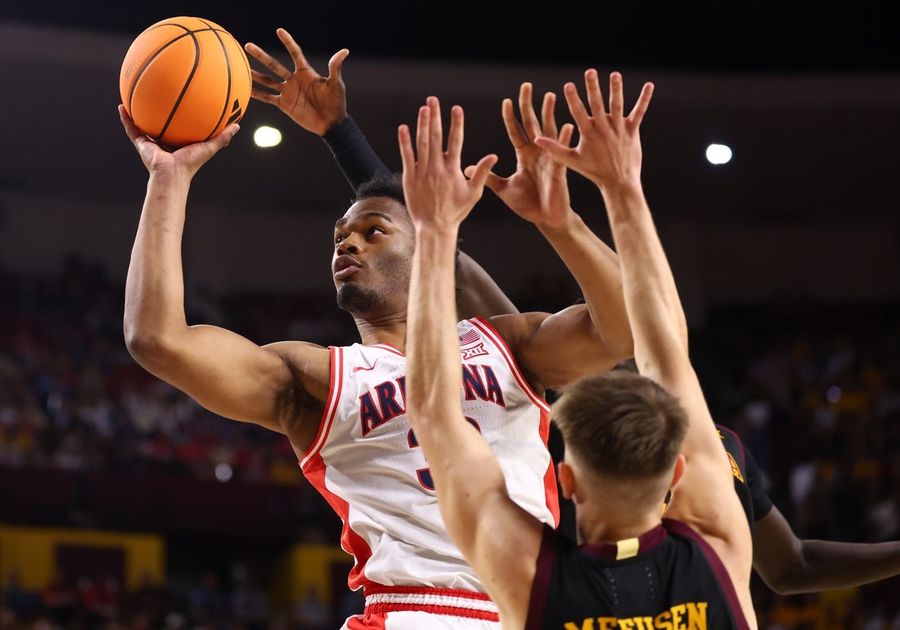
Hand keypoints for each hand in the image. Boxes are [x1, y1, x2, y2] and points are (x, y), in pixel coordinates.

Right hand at [118, 105, 237, 179]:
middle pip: (160, 122)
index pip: (179, 126)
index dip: (180, 116)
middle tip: (157, 94)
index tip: (181, 102)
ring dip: (138, 111)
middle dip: (158, 110)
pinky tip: (122, 106)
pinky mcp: (141, 144)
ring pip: (143, 124)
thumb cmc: (190, 164)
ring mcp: (151, 142)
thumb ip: (222, 137)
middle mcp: (164, 141)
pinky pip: (131, 129)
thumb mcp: (208, 147)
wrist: (171, 175)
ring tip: (134, 95)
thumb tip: (236, 125)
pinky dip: (126, 118)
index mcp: (179, 142)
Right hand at [245, 28, 348, 135]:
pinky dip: (257, 94)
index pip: (294, 53)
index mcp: (306, 72)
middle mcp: (294, 79)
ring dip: (255, 74)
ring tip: (242, 67)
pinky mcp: (285, 104)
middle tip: (248, 45)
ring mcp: (288, 91)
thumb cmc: (336, 103)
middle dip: (261, 55)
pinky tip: (246, 90)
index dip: (288, 42)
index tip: (279, 30)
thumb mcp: (336, 84)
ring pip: (268, 80)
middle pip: (274, 65)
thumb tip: (344, 51)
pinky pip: (268, 98)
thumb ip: (335, 67)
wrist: (331, 124)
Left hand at [398, 97, 497, 232]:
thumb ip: (482, 173)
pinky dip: (405, 142)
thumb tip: (493, 156)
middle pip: (436, 137)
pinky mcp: (410, 177)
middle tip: (433, 100)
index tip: (456, 108)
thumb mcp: (473, 194)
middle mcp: (437, 168)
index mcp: (453, 170)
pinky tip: (403, 128)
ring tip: (423, 108)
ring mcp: (422, 172)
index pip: (456, 141)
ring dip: (422, 124)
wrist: (434, 227)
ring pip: (422, 143)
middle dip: (435, 116)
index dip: (456, 124)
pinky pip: (407, 156)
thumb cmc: (455, 212)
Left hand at [466, 83, 573, 229]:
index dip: (511, 117)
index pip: (516, 131)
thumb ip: (488, 176)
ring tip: (550, 95)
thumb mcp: (503, 188)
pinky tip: (567, 125)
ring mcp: (549, 158)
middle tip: (526, 86)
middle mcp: (537, 152)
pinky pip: (561, 151)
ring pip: (549, 131)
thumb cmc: (527, 204)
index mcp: (524, 155)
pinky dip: (564, 138)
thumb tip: (467, 168)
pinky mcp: (559, 168)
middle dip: (528, 105)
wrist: (545, 219)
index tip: (506, 101)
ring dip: (549, 113)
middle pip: (532, 123)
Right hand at [534, 70, 653, 191]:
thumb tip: (536, 140)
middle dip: (593, 88)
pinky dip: (644, 99)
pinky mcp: (632, 131)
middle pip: (597, 105)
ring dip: (616, 89)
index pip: (578, 113)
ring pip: (617, 106)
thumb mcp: (571, 160)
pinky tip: (649, 85)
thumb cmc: (593, 171)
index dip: (573, 99)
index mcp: (588, 134)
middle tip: (589, 72)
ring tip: (614, 74)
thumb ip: (554, 148)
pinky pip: (639, 112)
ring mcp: (619, 129)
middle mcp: (604, 129)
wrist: (618, 182)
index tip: (568, 85)